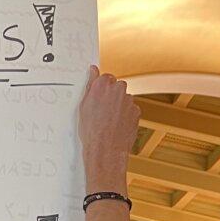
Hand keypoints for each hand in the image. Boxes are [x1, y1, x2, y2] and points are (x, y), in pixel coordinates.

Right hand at [77, 66, 139, 193]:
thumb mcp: (83, 106)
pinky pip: (130, 109)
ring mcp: (129, 100)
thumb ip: (90, 85)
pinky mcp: (136, 111)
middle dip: (111, 95)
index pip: (105, 77)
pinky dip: (125, 115)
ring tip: (108, 120)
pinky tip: (116, 125)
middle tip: (102, 110)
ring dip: (118, 105)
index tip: (97, 96)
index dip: (101, 88)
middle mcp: (118, 89)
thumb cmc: (92, 131)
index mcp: (102, 85)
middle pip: (116, 86)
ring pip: (124, 98)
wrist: (105, 150)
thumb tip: (93, 70)